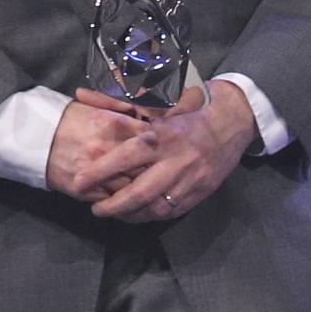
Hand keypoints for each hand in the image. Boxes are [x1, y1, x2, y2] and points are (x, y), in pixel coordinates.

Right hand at [45, 87, 153, 201]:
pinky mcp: (86, 191)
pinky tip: (129, 198)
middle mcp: (108, 149)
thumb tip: (145, 113)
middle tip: (160, 170)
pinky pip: (114, 201)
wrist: (34, 138)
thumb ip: (122, 109)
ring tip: (148, 188)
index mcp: (114, 125)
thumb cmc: (67, 120)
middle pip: (146, 165)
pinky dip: (124, 201)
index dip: (158, 145)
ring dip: (141, 188)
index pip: (150, 138)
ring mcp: (98, 172)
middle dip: (154, 168)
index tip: (161, 148)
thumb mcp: (94, 106)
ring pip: (132, 187)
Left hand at [87, 79, 257, 222]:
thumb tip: (80, 95)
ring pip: (155, 207)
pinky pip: (171, 212)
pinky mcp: (199, 193)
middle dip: (113, 205)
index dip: (100, 172)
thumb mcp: (155, 103)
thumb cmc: (187, 111)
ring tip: (112, 213)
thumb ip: (117, 102)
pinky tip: (136, 215)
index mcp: (162, 136)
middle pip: (140, 192)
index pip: (126, 157)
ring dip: (130, 215)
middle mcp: (175, 160)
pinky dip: (150, 216)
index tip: (79, 181)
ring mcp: (189, 180)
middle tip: (95, 208)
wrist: (231, 123)